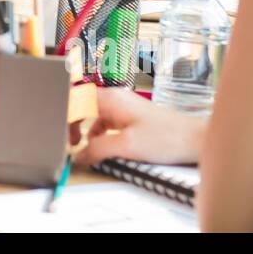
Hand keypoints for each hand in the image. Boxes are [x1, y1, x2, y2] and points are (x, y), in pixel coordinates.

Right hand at [72, 86, 206, 166]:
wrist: (195, 139)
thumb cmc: (167, 137)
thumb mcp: (127, 146)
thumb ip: (97, 149)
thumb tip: (78, 155)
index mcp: (110, 98)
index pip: (74, 98)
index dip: (62, 114)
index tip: (57, 131)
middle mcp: (115, 98)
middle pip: (80, 103)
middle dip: (69, 121)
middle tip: (66, 141)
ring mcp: (122, 106)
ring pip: (91, 113)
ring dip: (82, 128)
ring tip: (79, 145)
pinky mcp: (130, 117)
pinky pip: (103, 121)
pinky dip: (96, 132)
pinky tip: (99, 145)